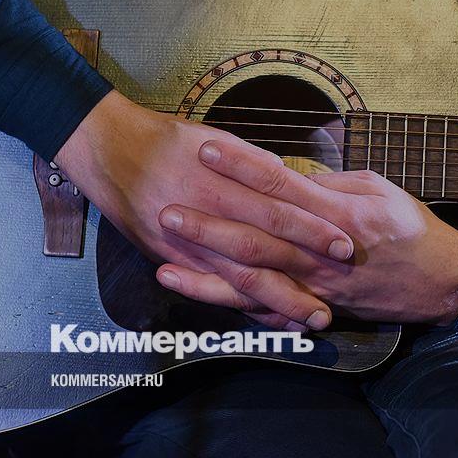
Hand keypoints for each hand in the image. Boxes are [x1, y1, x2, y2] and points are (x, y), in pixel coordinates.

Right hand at [54, 91, 355, 330]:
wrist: (111, 150)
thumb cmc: (167, 140)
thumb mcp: (215, 139)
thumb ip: (253, 164)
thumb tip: (291, 178)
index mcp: (223, 180)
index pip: (280, 207)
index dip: (314, 227)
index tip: (346, 241)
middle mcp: (208, 215)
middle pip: (265, 250)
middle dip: (305, 273)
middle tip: (339, 294)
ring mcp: (188, 243)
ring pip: (241, 279)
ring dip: (279, 301)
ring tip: (312, 318)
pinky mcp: (171, 258)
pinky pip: (213, 289)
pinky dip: (243, 306)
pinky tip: (268, 318)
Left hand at [154, 141, 457, 325]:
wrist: (439, 282)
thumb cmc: (410, 228)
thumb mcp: (376, 188)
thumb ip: (328, 183)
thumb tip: (288, 173)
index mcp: (336, 212)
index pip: (278, 185)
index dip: (240, 167)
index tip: (205, 149)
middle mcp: (319, 251)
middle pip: (255, 235)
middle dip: (209, 222)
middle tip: (167, 208)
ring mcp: (314, 285)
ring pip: (253, 280)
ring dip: (207, 272)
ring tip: (165, 263)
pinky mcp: (313, 307)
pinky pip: (267, 310)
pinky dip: (232, 307)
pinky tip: (200, 299)